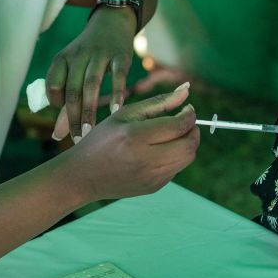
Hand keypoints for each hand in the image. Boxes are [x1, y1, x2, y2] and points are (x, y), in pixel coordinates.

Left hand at [46, 7, 136, 139]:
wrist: (112, 21)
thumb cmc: (88, 53)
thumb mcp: (73, 69)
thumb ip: (65, 101)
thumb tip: (57, 135)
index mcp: (62, 58)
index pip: (53, 85)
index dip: (56, 105)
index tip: (64, 119)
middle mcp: (79, 55)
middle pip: (72, 90)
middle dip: (73, 117)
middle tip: (77, 139)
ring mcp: (100, 54)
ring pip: (91, 85)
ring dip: (90, 110)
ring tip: (90, 132)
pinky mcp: (121, 56)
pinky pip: (118, 76)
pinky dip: (116, 93)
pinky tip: (116, 111)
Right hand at [57, 82, 199, 200]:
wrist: (82, 176)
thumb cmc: (102, 139)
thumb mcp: (125, 114)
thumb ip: (158, 102)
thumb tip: (186, 89)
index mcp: (136, 137)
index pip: (179, 125)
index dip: (190, 115)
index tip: (187, 108)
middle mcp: (146, 159)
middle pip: (189, 145)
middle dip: (194, 130)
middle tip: (185, 122)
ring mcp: (151, 177)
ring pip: (187, 158)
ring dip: (187, 144)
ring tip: (174, 135)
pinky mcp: (153, 188)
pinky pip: (176, 169)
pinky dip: (175, 157)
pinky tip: (160, 151)